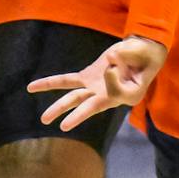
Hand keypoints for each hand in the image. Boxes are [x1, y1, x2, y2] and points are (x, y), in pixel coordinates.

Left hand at [27, 35, 166, 131]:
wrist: (142, 51)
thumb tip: (108, 61)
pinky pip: (66, 81)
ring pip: (74, 98)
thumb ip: (125, 56)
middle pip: (90, 106)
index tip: (113, 63)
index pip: (114, 92)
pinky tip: (32, 87)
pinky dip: (49, 83)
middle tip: (63, 126)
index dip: (111, 78)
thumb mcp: (141, 53)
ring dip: (59, 108)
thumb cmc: (146, 55)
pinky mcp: (87, 77)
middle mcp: (110, 96)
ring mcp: (96, 88)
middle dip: (76, 116)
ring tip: (44, 119)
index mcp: (129, 95)